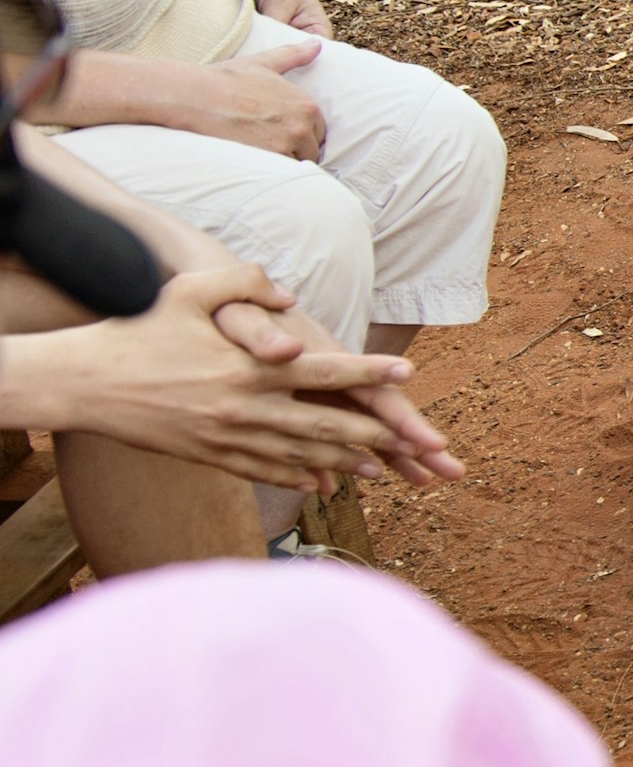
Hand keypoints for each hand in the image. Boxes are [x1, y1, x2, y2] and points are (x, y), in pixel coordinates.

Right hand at [18, 264, 428, 487]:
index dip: (369, 373)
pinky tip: (319, 483)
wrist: (83, 382)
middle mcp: (245, 408)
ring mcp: (228, 438)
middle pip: (325, 425)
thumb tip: (288, 294)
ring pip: (299, 456)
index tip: (408, 374)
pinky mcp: (209, 456)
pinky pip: (263, 472)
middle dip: (376, 436)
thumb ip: (245, 283)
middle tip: (416, 444)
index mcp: (248, 368)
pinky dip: (296, 478)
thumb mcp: (191, 291)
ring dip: (343, 462)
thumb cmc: (138, 330)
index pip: (324, 371)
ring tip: (380, 468)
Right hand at [160, 37, 329, 160]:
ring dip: (283, 160)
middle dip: (295, 148)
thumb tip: (317, 43)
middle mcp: (302, 125)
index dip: (302, 133)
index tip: (282, 131)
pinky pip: (280, 172)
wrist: (194, 96)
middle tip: (268, 142)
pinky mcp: (268, 159)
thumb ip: (294, 55)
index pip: (319, 131)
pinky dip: (271, 169)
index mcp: (307, 105)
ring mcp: (286, 143)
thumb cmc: (226, 79)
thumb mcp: (263, 63)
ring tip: (260, 150)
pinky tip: (255, 159)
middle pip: (310, 149)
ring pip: (296, 162)